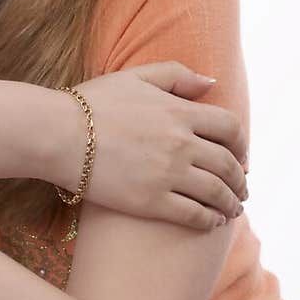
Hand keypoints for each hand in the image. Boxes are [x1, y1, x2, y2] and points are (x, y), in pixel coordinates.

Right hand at [62, 61, 249, 230]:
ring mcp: (168, 174)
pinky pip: (193, 215)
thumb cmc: (90, 104)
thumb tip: (212, 83)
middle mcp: (181, 143)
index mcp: (180, 112)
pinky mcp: (151, 202)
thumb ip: (176, 76)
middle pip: (228, 164)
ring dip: (230, 204)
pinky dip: (208, 220)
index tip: (241, 156)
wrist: (56, 135)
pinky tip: (211, 223)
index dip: (242, 145)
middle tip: (242, 190)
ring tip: (232, 210)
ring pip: (216, 193)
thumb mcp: (135, 77)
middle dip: (240, 180)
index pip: (230, 129)